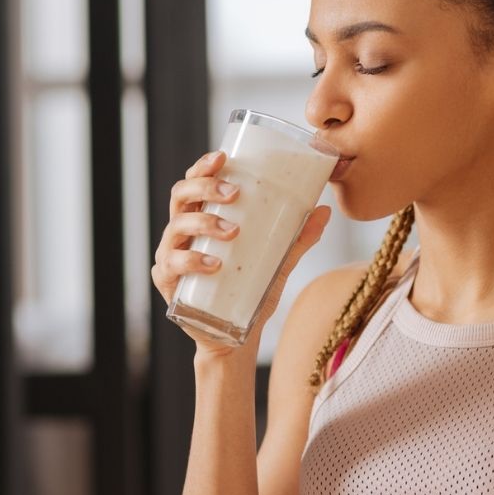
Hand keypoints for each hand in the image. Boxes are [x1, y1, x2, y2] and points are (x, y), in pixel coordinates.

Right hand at [149, 150, 331, 354]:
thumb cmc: (249, 293)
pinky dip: (193, 261)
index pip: (195, 183)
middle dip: (205, 187)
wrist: (234, 338)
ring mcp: (170, 256)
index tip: (223, 157)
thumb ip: (297, 238)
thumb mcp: (277, 262)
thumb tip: (325, 211)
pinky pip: (173, 265)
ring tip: (233, 230)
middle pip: (181, 196)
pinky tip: (215, 265)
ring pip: (176, 226)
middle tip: (234, 193)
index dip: (203, 166)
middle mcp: (181, 233)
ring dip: (204, 222)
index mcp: (201, 218)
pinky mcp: (167, 283)